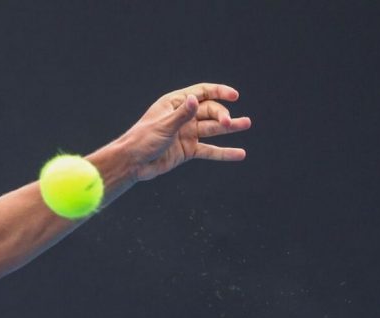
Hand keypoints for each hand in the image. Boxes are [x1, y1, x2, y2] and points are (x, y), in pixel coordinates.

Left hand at [120, 83, 251, 181]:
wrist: (132, 163)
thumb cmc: (142, 140)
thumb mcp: (163, 126)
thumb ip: (182, 114)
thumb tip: (196, 99)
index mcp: (175, 103)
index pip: (202, 93)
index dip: (219, 92)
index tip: (234, 96)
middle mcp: (183, 116)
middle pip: (210, 111)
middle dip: (222, 115)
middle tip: (230, 123)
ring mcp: (187, 133)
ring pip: (213, 129)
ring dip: (229, 127)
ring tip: (246, 123)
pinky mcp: (188, 150)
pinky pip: (209, 150)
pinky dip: (224, 153)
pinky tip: (239, 154)